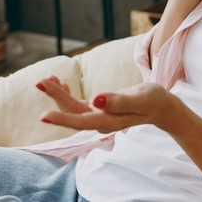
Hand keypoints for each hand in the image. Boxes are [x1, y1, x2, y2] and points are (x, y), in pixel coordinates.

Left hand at [36, 79, 181, 133]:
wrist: (161, 107)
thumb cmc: (153, 100)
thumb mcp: (140, 98)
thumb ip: (118, 101)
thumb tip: (96, 100)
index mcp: (109, 121)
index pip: (81, 120)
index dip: (61, 119)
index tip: (43, 116)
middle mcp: (100, 122)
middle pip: (72, 112)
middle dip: (55, 97)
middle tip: (39, 81)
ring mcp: (98, 117)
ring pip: (72, 108)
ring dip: (58, 95)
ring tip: (45, 79)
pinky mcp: (99, 110)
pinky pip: (77, 105)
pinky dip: (67, 93)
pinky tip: (60, 83)